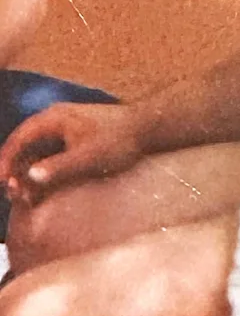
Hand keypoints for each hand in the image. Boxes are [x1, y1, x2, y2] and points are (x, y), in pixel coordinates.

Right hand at [0, 102, 143, 204]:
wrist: (148, 127)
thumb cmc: (119, 140)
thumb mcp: (88, 157)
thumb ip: (59, 167)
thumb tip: (30, 176)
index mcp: (53, 118)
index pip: (19, 139)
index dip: (6, 162)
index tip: (2, 183)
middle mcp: (55, 119)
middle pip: (24, 146)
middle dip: (16, 170)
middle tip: (14, 195)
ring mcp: (65, 128)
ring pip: (37, 151)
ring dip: (29, 172)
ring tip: (27, 197)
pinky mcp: (75, 137)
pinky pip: (51, 154)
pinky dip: (44, 170)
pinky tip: (45, 189)